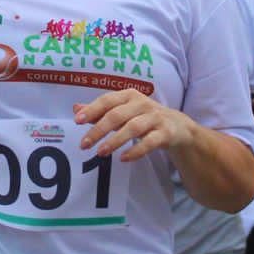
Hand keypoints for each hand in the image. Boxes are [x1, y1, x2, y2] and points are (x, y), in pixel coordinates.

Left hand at [75, 89, 191, 162]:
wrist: (178, 126)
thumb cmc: (143, 117)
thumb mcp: (123, 111)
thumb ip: (100, 111)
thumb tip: (76, 109)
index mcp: (129, 95)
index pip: (107, 100)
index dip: (92, 110)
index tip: (77, 121)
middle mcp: (142, 103)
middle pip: (117, 115)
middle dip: (98, 130)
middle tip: (84, 144)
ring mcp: (155, 117)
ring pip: (133, 128)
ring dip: (115, 141)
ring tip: (100, 152)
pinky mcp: (165, 132)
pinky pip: (149, 142)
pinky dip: (136, 150)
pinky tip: (123, 158)